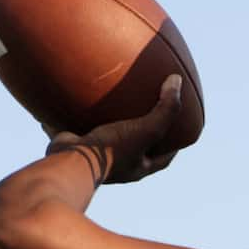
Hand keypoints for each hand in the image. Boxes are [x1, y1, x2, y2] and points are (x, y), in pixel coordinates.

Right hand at [48, 75, 189, 185]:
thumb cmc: (111, 149)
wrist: (70, 160)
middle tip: (145, 111)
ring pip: (106, 136)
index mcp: (138, 167)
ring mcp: (95, 156)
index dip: (173, 145)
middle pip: (135, 147)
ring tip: (113, 102)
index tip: (178, 130)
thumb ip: (166, 109)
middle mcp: (118, 165)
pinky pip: (78, 128)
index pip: (163, 158)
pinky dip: (79, 116)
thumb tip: (177, 81)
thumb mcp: (147, 129)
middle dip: (140, 132)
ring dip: (110, 122)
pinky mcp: (76, 146)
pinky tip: (78, 98)